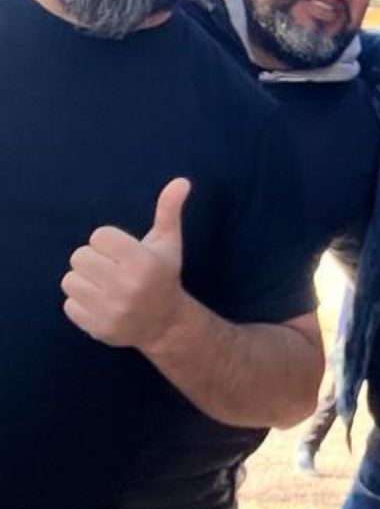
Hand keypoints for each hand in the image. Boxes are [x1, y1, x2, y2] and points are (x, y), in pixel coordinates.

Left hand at [62, 178, 190, 350]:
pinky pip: (69, 305)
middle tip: (110, 268)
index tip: (122, 252)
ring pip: (70, 280)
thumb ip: (169, 210)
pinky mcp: (97, 328)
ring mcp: (111, 310)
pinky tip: (100, 303)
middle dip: (93, 259)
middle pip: (79, 256)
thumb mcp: (169, 242)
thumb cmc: (163, 275)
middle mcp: (127, 287)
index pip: (99, 236)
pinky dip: (81, 302)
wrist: (165, 323)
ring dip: (84, 280)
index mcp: (143, 262)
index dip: (109, 241)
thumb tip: (182, 180)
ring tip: (103, 285)